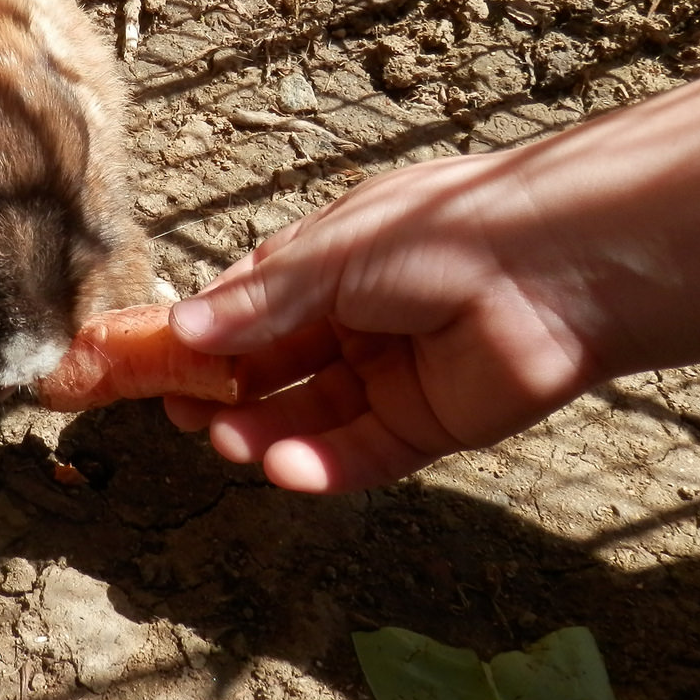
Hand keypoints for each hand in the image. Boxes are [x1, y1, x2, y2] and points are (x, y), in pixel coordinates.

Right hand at [161, 0, 699, 494]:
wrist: (556, 266)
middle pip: (268, 370)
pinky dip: (317, 466)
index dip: (196, 338)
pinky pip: (359, 455)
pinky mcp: (427, 426)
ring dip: (262, 432)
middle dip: (220, 393)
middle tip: (178, 413)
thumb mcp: (331, 253)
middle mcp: (354, 323)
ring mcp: (389, 377)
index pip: (245, 310)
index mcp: (327, 268)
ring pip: (307, 417)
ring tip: (225, 442)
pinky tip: (282, 468)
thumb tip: (185, 326)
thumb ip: (260, 300)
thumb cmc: (443, 231)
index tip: (143, 365)